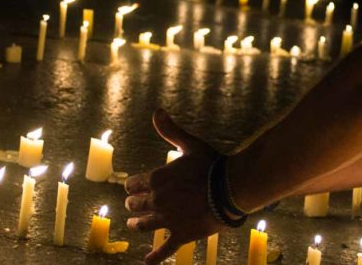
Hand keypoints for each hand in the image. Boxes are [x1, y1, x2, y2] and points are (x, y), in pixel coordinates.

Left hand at [125, 109, 223, 263]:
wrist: (231, 189)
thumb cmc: (212, 165)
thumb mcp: (190, 145)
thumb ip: (171, 130)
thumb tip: (157, 111)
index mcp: (157, 179)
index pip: (133, 185)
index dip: (131, 186)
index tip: (130, 188)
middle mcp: (158, 201)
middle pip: (136, 206)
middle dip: (133, 206)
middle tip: (131, 207)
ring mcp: (168, 220)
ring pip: (144, 226)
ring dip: (137, 226)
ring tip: (133, 227)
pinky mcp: (181, 235)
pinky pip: (164, 249)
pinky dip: (155, 257)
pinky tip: (147, 261)